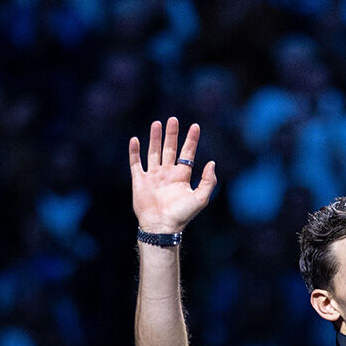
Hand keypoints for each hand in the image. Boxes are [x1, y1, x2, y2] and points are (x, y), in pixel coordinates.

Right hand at [129, 117, 216, 232]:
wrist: (161, 226)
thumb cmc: (182, 215)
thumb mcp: (201, 198)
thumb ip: (208, 181)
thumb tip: (211, 163)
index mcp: (182, 176)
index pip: (187, 153)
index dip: (191, 140)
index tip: (195, 126)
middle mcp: (167, 174)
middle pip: (170, 149)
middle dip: (172, 134)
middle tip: (173, 119)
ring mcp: (153, 176)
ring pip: (154, 152)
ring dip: (155, 138)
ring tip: (157, 124)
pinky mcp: (140, 181)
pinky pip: (136, 163)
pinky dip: (134, 152)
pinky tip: (135, 140)